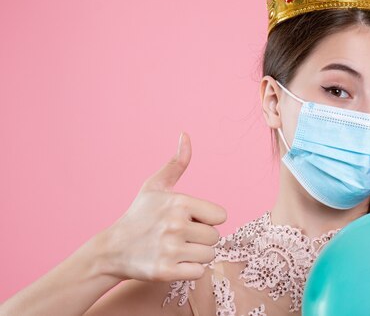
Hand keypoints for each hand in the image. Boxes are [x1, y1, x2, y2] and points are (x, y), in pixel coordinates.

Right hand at [99, 132, 226, 282]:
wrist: (112, 249)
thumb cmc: (139, 215)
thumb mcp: (155, 186)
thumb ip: (176, 163)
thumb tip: (185, 134)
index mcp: (180, 203)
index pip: (221, 216)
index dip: (207, 219)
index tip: (189, 220)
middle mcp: (176, 225)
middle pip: (216, 237)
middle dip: (201, 238)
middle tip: (180, 236)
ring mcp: (170, 249)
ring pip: (209, 255)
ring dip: (196, 255)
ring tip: (177, 248)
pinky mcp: (165, 271)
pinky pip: (199, 272)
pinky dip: (190, 270)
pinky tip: (174, 262)